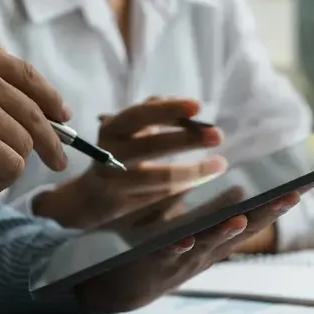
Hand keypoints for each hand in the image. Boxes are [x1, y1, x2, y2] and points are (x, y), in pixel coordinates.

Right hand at [0, 36, 69, 191]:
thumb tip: (17, 88)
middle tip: (58, 162)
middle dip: (52, 142)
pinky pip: (12, 165)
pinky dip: (2, 180)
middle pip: (35, 112)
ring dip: (10, 165)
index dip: (49, 98)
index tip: (62, 116)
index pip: (26, 74)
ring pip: (24, 143)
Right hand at [32, 98, 226, 228]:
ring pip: (158, 178)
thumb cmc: (121, 150)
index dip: (168, 110)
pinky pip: (161, 197)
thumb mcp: (132, 127)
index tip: (197, 107)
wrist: (92, 195)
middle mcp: (109, 154)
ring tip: (220, 164)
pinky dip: (185, 187)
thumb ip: (156, 111)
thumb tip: (188, 108)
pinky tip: (204, 178)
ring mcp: (117, 183)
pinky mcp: (127, 206)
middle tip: (217, 135)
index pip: (139, 115)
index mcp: (112, 128)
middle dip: (186, 140)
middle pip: (149, 147)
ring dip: (193, 171)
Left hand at [73, 191, 301, 311]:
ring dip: (227, 232)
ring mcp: (185, 259)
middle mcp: (209, 250)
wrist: (118, 286)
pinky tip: (186, 238)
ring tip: (245, 216)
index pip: (258, 213)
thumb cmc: (158, 250)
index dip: (283, 198)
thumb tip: (241, 182)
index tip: (311, 177)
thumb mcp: (191, 225)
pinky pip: (168, 255)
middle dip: (269, 212)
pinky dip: (178, 248)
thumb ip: (212, 207)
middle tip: (296, 193)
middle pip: (245, 229)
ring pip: (210, 244)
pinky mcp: (155, 265)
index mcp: (219, 236)